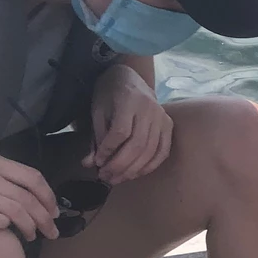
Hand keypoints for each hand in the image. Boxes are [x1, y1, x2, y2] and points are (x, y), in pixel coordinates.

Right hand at [0, 152, 60, 238]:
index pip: (31, 177)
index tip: (55, 212)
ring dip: (28, 226)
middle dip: (44, 217)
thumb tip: (24, 194)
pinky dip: (4, 226)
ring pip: (13, 210)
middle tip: (52, 232)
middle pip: (26, 197)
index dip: (48, 197)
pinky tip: (7, 232)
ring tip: (32, 237)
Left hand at [87, 64, 173, 184]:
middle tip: (105, 177)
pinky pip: (163, 151)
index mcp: (129, 100)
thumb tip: (89, 164)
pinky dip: (150, 166)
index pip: (120, 132)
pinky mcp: (168, 125)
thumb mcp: (98, 111)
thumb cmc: (110, 94)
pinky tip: (136, 174)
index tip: (97, 162)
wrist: (130, 78)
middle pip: (137, 144)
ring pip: (150, 151)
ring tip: (117, 179)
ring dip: (133, 170)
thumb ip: (96, 137)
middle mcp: (150, 109)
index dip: (108, 151)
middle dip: (120, 165)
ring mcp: (162, 117)